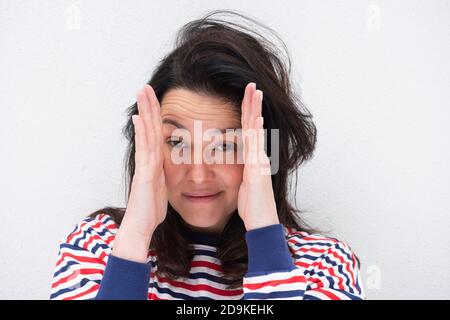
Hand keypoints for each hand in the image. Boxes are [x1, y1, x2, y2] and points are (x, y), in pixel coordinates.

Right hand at [113, 84, 167, 261]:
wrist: (140, 226)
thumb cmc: (151, 209)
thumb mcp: (162, 188)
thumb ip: (164, 175)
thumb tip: (167, 168)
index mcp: (155, 162)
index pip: (156, 133)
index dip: (155, 116)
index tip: (155, 99)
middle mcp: (148, 160)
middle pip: (149, 128)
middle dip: (148, 107)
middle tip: (146, 87)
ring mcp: (145, 165)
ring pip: (145, 133)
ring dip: (144, 112)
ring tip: (142, 92)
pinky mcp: (145, 174)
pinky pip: (145, 150)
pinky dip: (142, 134)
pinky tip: (139, 119)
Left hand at [237, 83, 279, 230]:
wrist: (262, 223)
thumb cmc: (252, 205)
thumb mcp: (244, 183)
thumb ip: (242, 170)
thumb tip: (238, 162)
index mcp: (252, 158)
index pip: (248, 130)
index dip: (247, 112)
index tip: (247, 95)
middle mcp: (258, 156)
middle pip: (254, 125)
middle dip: (252, 104)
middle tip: (252, 85)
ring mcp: (259, 162)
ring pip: (256, 132)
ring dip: (255, 112)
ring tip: (255, 93)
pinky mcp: (258, 171)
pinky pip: (257, 149)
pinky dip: (257, 133)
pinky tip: (255, 120)